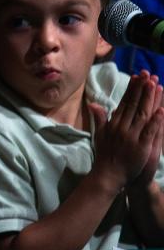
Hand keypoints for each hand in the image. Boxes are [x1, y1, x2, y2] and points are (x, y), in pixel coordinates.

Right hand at [90, 70, 163, 189]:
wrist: (108, 175)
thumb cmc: (105, 154)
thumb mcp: (99, 134)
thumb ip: (99, 118)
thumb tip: (93, 103)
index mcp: (113, 123)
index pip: (124, 102)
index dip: (132, 89)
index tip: (137, 77)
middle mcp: (122, 127)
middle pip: (134, 104)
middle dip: (142, 89)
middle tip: (148, 74)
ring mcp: (132, 136)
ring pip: (143, 114)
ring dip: (150, 99)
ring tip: (156, 85)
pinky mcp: (141, 146)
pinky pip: (150, 131)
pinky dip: (156, 121)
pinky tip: (161, 110)